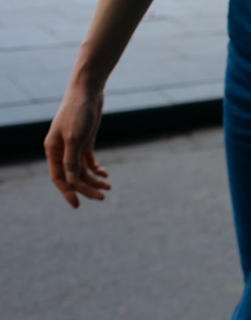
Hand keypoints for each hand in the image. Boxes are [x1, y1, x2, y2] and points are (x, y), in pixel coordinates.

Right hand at [44, 86, 109, 208]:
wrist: (88, 93)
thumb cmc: (78, 113)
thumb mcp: (75, 138)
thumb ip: (72, 160)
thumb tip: (72, 182)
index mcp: (52, 150)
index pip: (58, 178)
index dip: (67, 192)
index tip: (77, 205)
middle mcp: (61, 150)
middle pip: (73, 177)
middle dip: (87, 188)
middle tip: (103, 197)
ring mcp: (73, 147)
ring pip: (83, 171)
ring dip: (94, 180)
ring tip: (109, 187)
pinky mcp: (85, 142)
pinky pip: (89, 162)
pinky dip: (97, 170)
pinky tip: (105, 174)